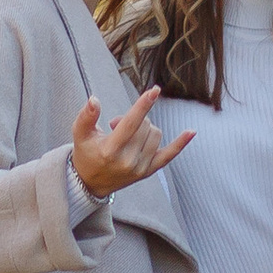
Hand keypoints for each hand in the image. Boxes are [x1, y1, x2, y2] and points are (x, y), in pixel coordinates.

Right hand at [71, 88, 191, 197]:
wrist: (91, 182)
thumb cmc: (86, 153)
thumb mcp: (80, 135)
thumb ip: (86, 117)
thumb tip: (94, 99)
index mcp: (110, 150)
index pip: (131, 123)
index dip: (143, 105)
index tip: (155, 90)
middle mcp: (128, 161)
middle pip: (145, 125)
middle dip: (135, 118)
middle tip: (117, 124)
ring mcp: (141, 167)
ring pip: (156, 134)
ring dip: (145, 128)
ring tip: (128, 134)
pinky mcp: (149, 171)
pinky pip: (170, 155)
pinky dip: (180, 143)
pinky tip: (191, 131)